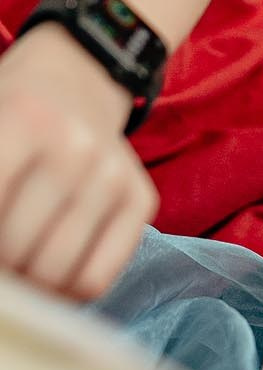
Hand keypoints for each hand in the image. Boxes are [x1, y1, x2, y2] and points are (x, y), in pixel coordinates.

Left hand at [0, 25, 157, 300]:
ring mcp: (114, 174)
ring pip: (55, 274)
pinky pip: (96, 279)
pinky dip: (65, 291)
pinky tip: (51, 269)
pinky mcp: (141, 199)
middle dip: (1, 264)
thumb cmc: (13, 114)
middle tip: (1, 251)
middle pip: (15, 251)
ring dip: (28, 282)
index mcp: (24, 120)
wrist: (79, 77)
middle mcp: (77, 147)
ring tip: (20, 259)